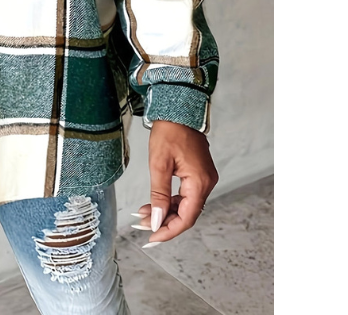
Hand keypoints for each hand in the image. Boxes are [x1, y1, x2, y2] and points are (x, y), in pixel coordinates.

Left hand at [132, 120, 218, 244]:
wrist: (177, 109)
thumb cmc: (169, 131)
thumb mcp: (159, 164)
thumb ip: (159, 194)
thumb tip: (156, 219)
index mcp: (199, 182)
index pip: (187, 217)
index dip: (169, 230)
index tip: (152, 237)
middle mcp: (206, 182)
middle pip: (187, 213)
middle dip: (164, 221)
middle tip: (142, 225)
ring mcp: (203, 178)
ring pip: (185, 204)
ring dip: (165, 211)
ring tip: (143, 214)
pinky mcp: (198, 173)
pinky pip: (185, 194)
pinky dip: (169, 200)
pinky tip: (153, 202)